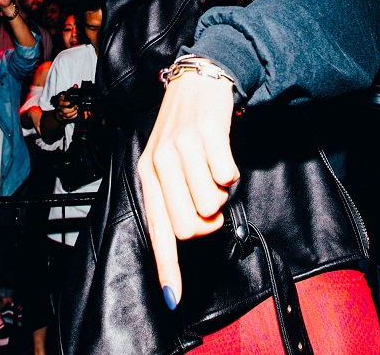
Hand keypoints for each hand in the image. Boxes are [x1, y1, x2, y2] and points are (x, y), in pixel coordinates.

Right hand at [55, 90, 78, 122]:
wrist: (58, 110)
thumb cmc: (63, 101)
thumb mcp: (66, 94)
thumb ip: (71, 90)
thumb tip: (75, 85)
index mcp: (59, 102)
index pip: (60, 103)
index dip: (65, 103)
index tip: (69, 102)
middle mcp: (59, 108)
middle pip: (64, 110)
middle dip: (71, 109)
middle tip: (76, 106)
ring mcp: (61, 114)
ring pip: (67, 115)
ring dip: (73, 113)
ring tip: (77, 110)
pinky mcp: (63, 117)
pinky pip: (68, 118)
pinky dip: (73, 116)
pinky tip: (76, 113)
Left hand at [137, 70, 237, 309]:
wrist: (199, 80)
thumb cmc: (185, 129)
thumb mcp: (167, 161)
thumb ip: (173, 196)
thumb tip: (189, 236)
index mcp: (148, 175)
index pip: (158, 231)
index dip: (167, 267)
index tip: (174, 299)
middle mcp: (159, 164)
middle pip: (189, 227)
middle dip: (208, 221)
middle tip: (210, 198)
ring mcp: (181, 149)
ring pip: (210, 205)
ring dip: (221, 193)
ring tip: (213, 169)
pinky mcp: (206, 135)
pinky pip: (226, 178)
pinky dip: (232, 172)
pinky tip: (222, 155)